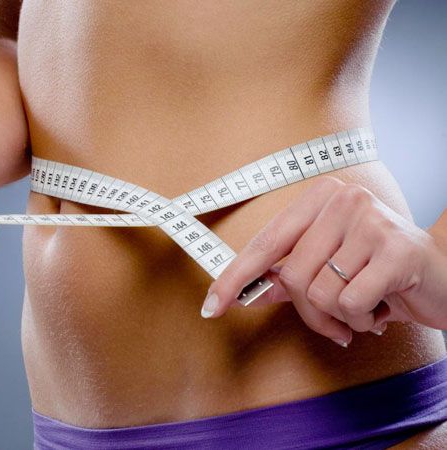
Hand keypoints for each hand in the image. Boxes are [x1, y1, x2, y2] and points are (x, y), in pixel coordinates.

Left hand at [201, 177, 446, 345]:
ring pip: (318, 292)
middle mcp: (343, 199)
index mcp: (319, 198)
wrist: (444, 276)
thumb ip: (290, 277)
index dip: (235, 278)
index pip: (265, 243)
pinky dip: (361, 319)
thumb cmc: (380, 272)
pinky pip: (350, 302)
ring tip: (364, 308)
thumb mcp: (329, 270)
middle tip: (335, 322)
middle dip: (309, 312)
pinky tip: (382, 310)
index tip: (212, 306)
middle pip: (290, 275)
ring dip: (339, 317)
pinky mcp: (396, 248)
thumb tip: (250, 292)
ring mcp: (371, 220)